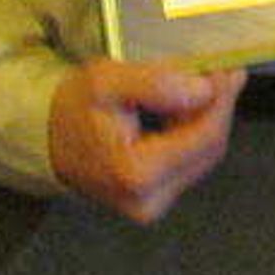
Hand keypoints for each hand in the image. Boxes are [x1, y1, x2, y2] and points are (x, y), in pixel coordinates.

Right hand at [47, 56, 243, 223]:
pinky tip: (189, 108)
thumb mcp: (105, 81)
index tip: (228, 68)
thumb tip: (204, 89)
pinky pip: (189, 164)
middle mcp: (148, 200)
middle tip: (224, 71)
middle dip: (219, 107)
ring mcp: (152, 206)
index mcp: (135, 173)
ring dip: (209, 119)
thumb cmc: (73, 108)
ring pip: (203, 156)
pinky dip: (195, 134)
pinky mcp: (154, 202)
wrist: (46, 140)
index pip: (204, 136)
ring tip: (207, 84)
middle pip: (210, 149)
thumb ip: (156, 84)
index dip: (222, 100)